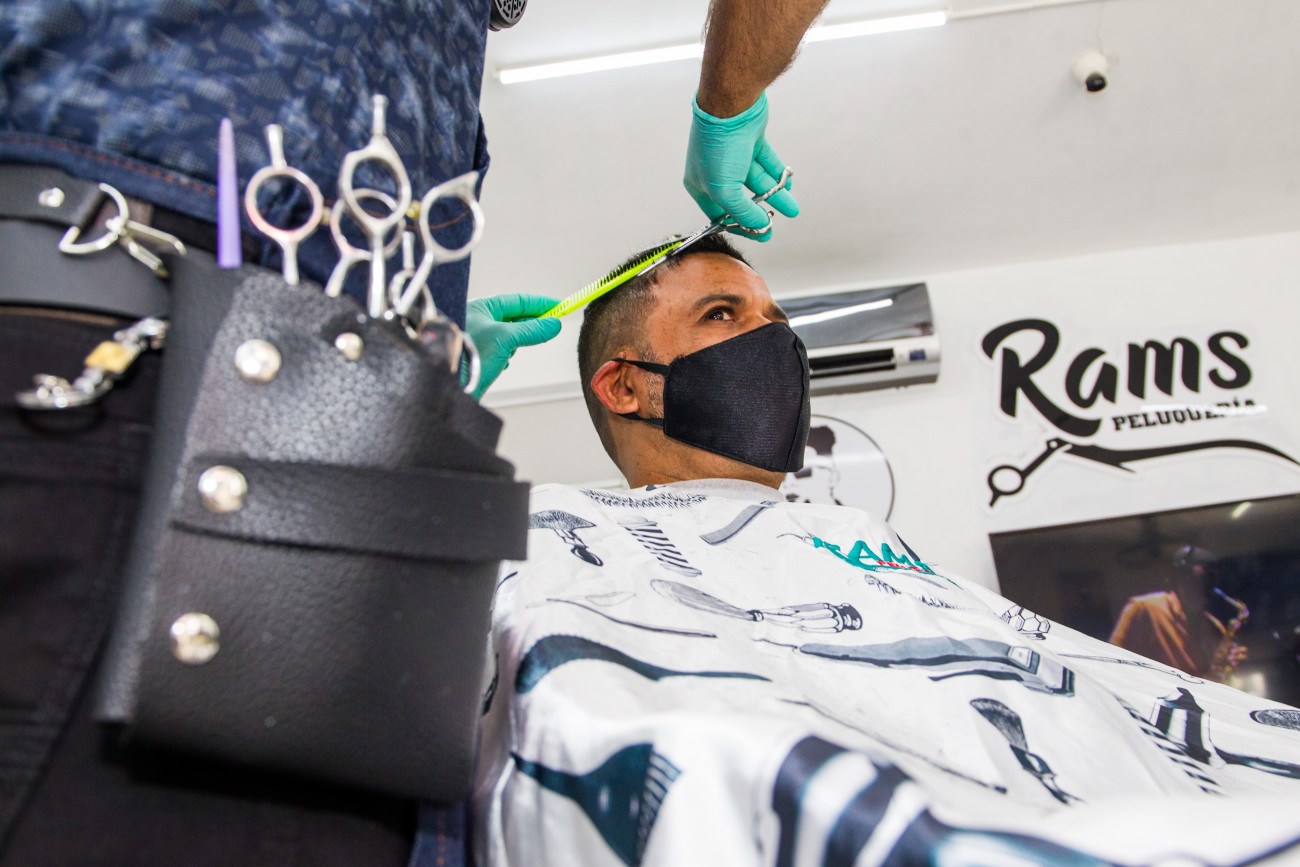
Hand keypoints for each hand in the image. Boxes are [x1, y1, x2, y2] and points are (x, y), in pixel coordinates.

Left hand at [464, 294, 561, 399]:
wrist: (450, 386)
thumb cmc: (469, 355)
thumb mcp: (505, 338)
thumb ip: (531, 330)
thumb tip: (554, 325)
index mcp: (481, 308)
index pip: (518, 301)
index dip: (540, 304)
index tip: (559, 307)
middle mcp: (480, 320)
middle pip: (516, 317)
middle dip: (532, 323)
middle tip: (553, 326)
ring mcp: (481, 339)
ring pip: (511, 336)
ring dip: (517, 343)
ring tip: (512, 351)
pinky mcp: (482, 356)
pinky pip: (503, 351)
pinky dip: (507, 356)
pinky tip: (503, 362)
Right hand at [683, 91, 798, 239]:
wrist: (731, 105)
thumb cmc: (718, 146)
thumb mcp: (725, 190)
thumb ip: (742, 212)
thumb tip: (759, 226)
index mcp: (700, 184)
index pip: (719, 214)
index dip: (738, 226)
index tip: (758, 235)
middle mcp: (715, 171)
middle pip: (741, 199)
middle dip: (759, 212)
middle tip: (774, 225)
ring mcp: (734, 155)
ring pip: (757, 182)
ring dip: (775, 196)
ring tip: (793, 209)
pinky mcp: (751, 141)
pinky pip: (766, 163)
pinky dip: (777, 174)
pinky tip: (788, 185)